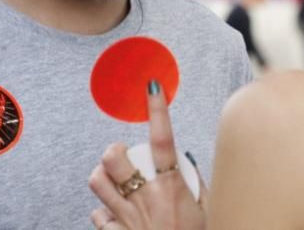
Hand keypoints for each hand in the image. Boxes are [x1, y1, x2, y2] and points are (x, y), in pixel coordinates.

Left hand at [88, 82, 206, 229]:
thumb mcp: (206, 210)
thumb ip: (193, 185)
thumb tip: (185, 166)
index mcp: (172, 189)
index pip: (164, 139)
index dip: (157, 109)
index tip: (152, 86)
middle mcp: (146, 200)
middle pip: (113, 158)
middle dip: (114, 153)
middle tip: (123, 159)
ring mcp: (127, 218)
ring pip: (97, 182)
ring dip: (104, 179)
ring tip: (115, 184)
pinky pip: (98, 217)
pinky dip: (104, 215)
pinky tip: (117, 217)